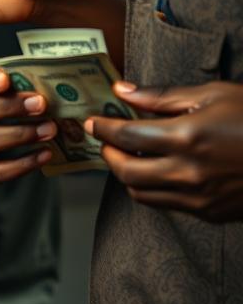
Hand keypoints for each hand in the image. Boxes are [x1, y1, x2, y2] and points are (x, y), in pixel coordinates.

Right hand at [0, 62, 55, 181]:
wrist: (31, 120)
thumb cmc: (25, 91)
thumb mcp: (23, 78)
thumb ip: (29, 75)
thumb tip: (50, 80)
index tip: (5, 80)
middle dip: (7, 107)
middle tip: (40, 104)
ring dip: (18, 135)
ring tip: (49, 129)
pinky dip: (22, 164)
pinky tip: (46, 153)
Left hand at [87, 80, 242, 221]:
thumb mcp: (212, 94)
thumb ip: (162, 96)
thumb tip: (122, 90)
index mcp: (186, 138)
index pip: (124, 137)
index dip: (101, 128)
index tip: (91, 121)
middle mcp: (188, 172)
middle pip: (124, 171)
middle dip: (107, 153)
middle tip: (104, 139)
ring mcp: (199, 197)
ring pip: (140, 193)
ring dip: (125, 174)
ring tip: (126, 154)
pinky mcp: (210, 212)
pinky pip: (165, 203)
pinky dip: (150, 188)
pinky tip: (155, 169)